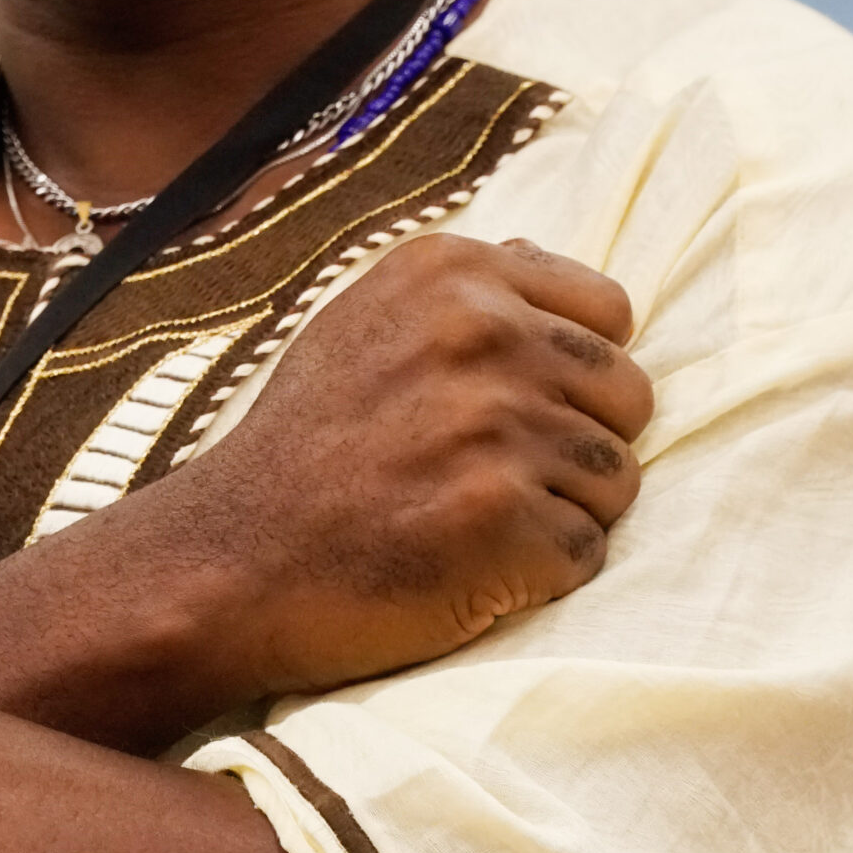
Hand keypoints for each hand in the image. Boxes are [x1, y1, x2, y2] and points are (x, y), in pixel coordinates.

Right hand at [112, 233, 653, 699]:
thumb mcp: (361, 326)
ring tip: (468, 528)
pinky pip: (585, 553)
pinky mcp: (503, 519)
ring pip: (617, 481)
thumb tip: (553, 280)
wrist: (225, 564)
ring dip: (559, 516)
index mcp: (453, 274)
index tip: (509, 417)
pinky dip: (536, 578)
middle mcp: (482, 333)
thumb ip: (462, 299)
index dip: (572, 378)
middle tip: (485, 485)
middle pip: (627, 397)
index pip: (609, 316)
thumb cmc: (299, 455)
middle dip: (575, 449)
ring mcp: (496, 426)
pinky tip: (462, 570)